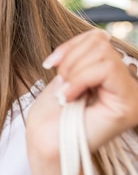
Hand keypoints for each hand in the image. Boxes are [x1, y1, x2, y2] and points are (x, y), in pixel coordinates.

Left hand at [27, 29, 137, 174]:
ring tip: (66, 91)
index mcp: (114, 74)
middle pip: (101, 43)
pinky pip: (106, 70)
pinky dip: (80, 79)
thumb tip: (100, 35)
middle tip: (61, 82)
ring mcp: (132, 95)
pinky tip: (70, 96)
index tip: (50, 63)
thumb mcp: (69, 71)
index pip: (99, 38)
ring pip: (102, 54)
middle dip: (71, 58)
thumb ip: (86, 53)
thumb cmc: (53, 110)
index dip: (70, 45)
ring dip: (73, 70)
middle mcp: (130, 84)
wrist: (45, 139)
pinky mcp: (128, 105)